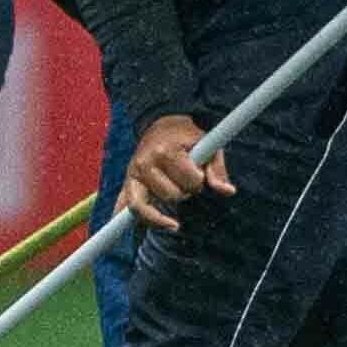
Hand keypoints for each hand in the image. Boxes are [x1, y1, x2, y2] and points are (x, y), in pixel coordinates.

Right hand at [123, 114, 234, 231]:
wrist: (163, 124)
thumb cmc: (189, 138)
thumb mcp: (208, 147)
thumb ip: (217, 171)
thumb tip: (228, 192)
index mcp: (165, 152)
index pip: (189, 182)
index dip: (199, 180)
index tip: (200, 172)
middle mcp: (144, 163)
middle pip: (171, 197)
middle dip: (184, 191)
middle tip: (185, 177)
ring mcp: (132, 174)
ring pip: (147, 208)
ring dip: (165, 203)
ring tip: (173, 187)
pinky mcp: (127, 182)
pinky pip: (121, 205)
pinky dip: (119, 216)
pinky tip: (118, 222)